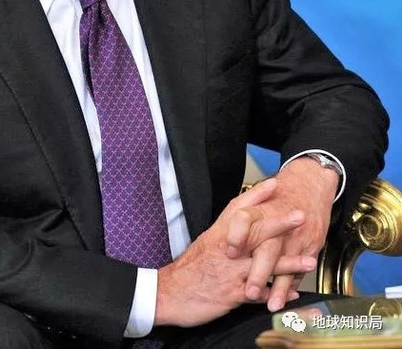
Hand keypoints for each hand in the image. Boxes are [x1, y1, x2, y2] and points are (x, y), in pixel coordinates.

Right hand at [154, 177, 316, 327]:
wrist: (168, 294)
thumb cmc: (188, 270)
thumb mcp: (205, 246)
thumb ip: (226, 238)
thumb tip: (242, 232)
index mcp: (218, 235)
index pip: (238, 209)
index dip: (256, 196)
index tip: (274, 184)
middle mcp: (226, 249)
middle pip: (255, 231)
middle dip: (279, 223)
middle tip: (300, 215)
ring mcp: (231, 271)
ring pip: (263, 263)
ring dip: (288, 262)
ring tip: (309, 260)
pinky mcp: (232, 293)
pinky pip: (260, 293)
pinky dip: (277, 293)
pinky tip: (293, 293)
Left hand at [232, 157, 337, 311]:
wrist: (309, 184)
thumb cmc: (279, 196)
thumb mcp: (257, 199)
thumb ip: (238, 218)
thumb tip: (221, 239)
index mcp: (261, 210)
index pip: (245, 219)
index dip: (237, 234)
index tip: (229, 251)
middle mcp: (279, 225)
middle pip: (268, 249)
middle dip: (260, 272)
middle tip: (249, 291)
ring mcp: (296, 238)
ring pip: (287, 265)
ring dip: (279, 286)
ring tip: (272, 304)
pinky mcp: (310, 247)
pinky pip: (301, 270)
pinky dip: (293, 286)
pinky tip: (286, 299)